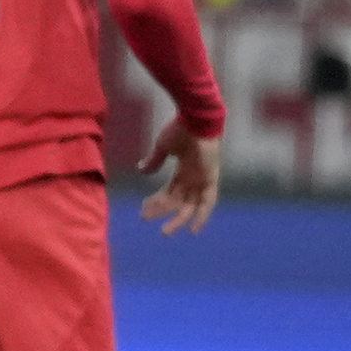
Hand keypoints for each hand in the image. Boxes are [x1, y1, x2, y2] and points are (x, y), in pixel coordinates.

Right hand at [138, 117, 220, 233]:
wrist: (196, 119)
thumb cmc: (180, 129)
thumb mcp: (163, 148)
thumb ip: (154, 161)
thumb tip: (141, 170)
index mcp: (184, 170)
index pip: (170, 190)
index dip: (157, 200)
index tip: (143, 208)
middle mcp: (194, 178)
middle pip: (177, 200)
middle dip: (161, 209)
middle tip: (144, 217)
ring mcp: (202, 180)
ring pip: (189, 205)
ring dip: (178, 219)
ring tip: (164, 232)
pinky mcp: (210, 180)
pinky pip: (208, 203)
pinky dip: (202, 217)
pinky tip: (192, 230)